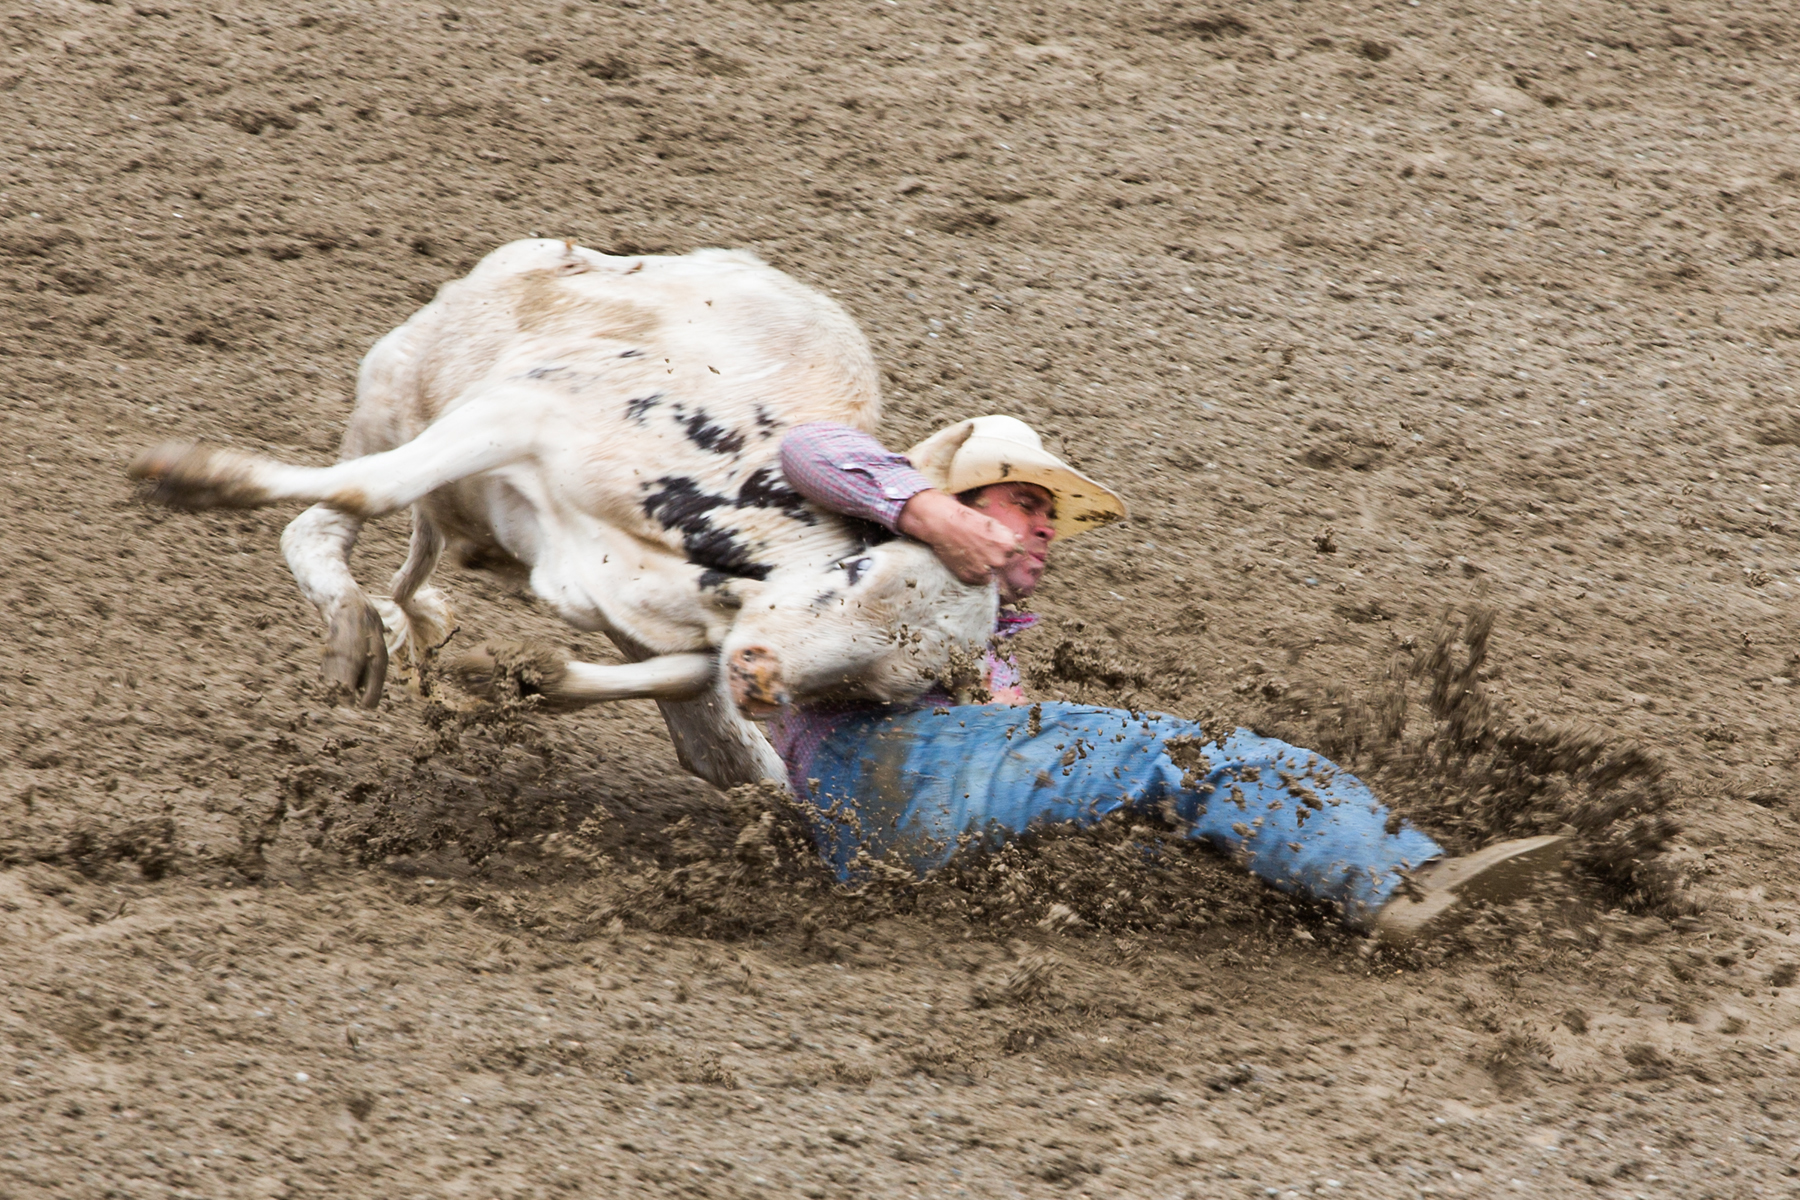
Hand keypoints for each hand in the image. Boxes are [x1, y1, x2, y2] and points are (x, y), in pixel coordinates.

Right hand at [896, 488, 1022, 585]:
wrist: (944, 524)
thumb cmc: (968, 519)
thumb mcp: (993, 523)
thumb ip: (1007, 535)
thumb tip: (1020, 539)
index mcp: (1008, 545)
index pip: (1013, 551)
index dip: (1001, 546)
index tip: (991, 542)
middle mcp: (999, 560)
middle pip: (1001, 562)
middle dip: (993, 557)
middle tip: (979, 546)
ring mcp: (984, 571)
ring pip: (990, 573)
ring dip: (984, 567)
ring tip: (971, 553)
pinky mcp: (970, 577)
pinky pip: (978, 580)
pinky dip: (973, 573)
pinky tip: (965, 560)